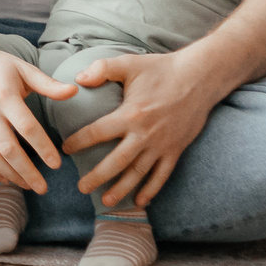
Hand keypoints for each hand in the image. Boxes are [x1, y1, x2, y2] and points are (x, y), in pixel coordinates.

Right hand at [0, 39, 76, 192]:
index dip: (43, 148)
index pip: (27, 128)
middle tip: (43, 188)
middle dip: (27, 172)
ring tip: (27, 186)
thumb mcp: (24, 69)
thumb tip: (74, 91)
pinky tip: (5, 179)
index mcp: (6, 97)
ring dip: (10, 174)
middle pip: (9, 149)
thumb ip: (48, 84)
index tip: (56, 164)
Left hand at [60, 49, 215, 206]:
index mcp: (130, 114)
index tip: (66, 149)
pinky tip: (140, 201)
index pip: (97, 132)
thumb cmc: (161, 69)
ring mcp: (161, 145)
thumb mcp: (129, 64)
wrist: (199, 78)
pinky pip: (162, 175)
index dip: (79, 142)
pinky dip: (151, 190)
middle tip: (81, 188)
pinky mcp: (176, 150)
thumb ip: (102, 69)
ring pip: (138, 173)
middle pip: (117, 161)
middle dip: (97, 177)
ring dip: (122, 189)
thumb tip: (77, 79)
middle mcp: (145, 134)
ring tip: (105, 202)